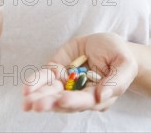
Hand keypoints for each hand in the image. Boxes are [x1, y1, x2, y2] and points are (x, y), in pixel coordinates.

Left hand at [23, 33, 138, 112]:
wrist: (107, 45)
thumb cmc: (119, 56)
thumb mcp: (124, 65)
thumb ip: (115, 82)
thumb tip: (101, 97)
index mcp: (98, 96)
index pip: (84, 100)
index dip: (73, 101)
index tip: (62, 99)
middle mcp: (80, 93)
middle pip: (63, 100)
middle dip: (49, 102)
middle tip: (36, 105)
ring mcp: (67, 82)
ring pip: (51, 91)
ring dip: (38, 96)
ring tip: (26, 100)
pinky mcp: (58, 70)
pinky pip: (45, 77)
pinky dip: (35, 82)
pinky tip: (26, 88)